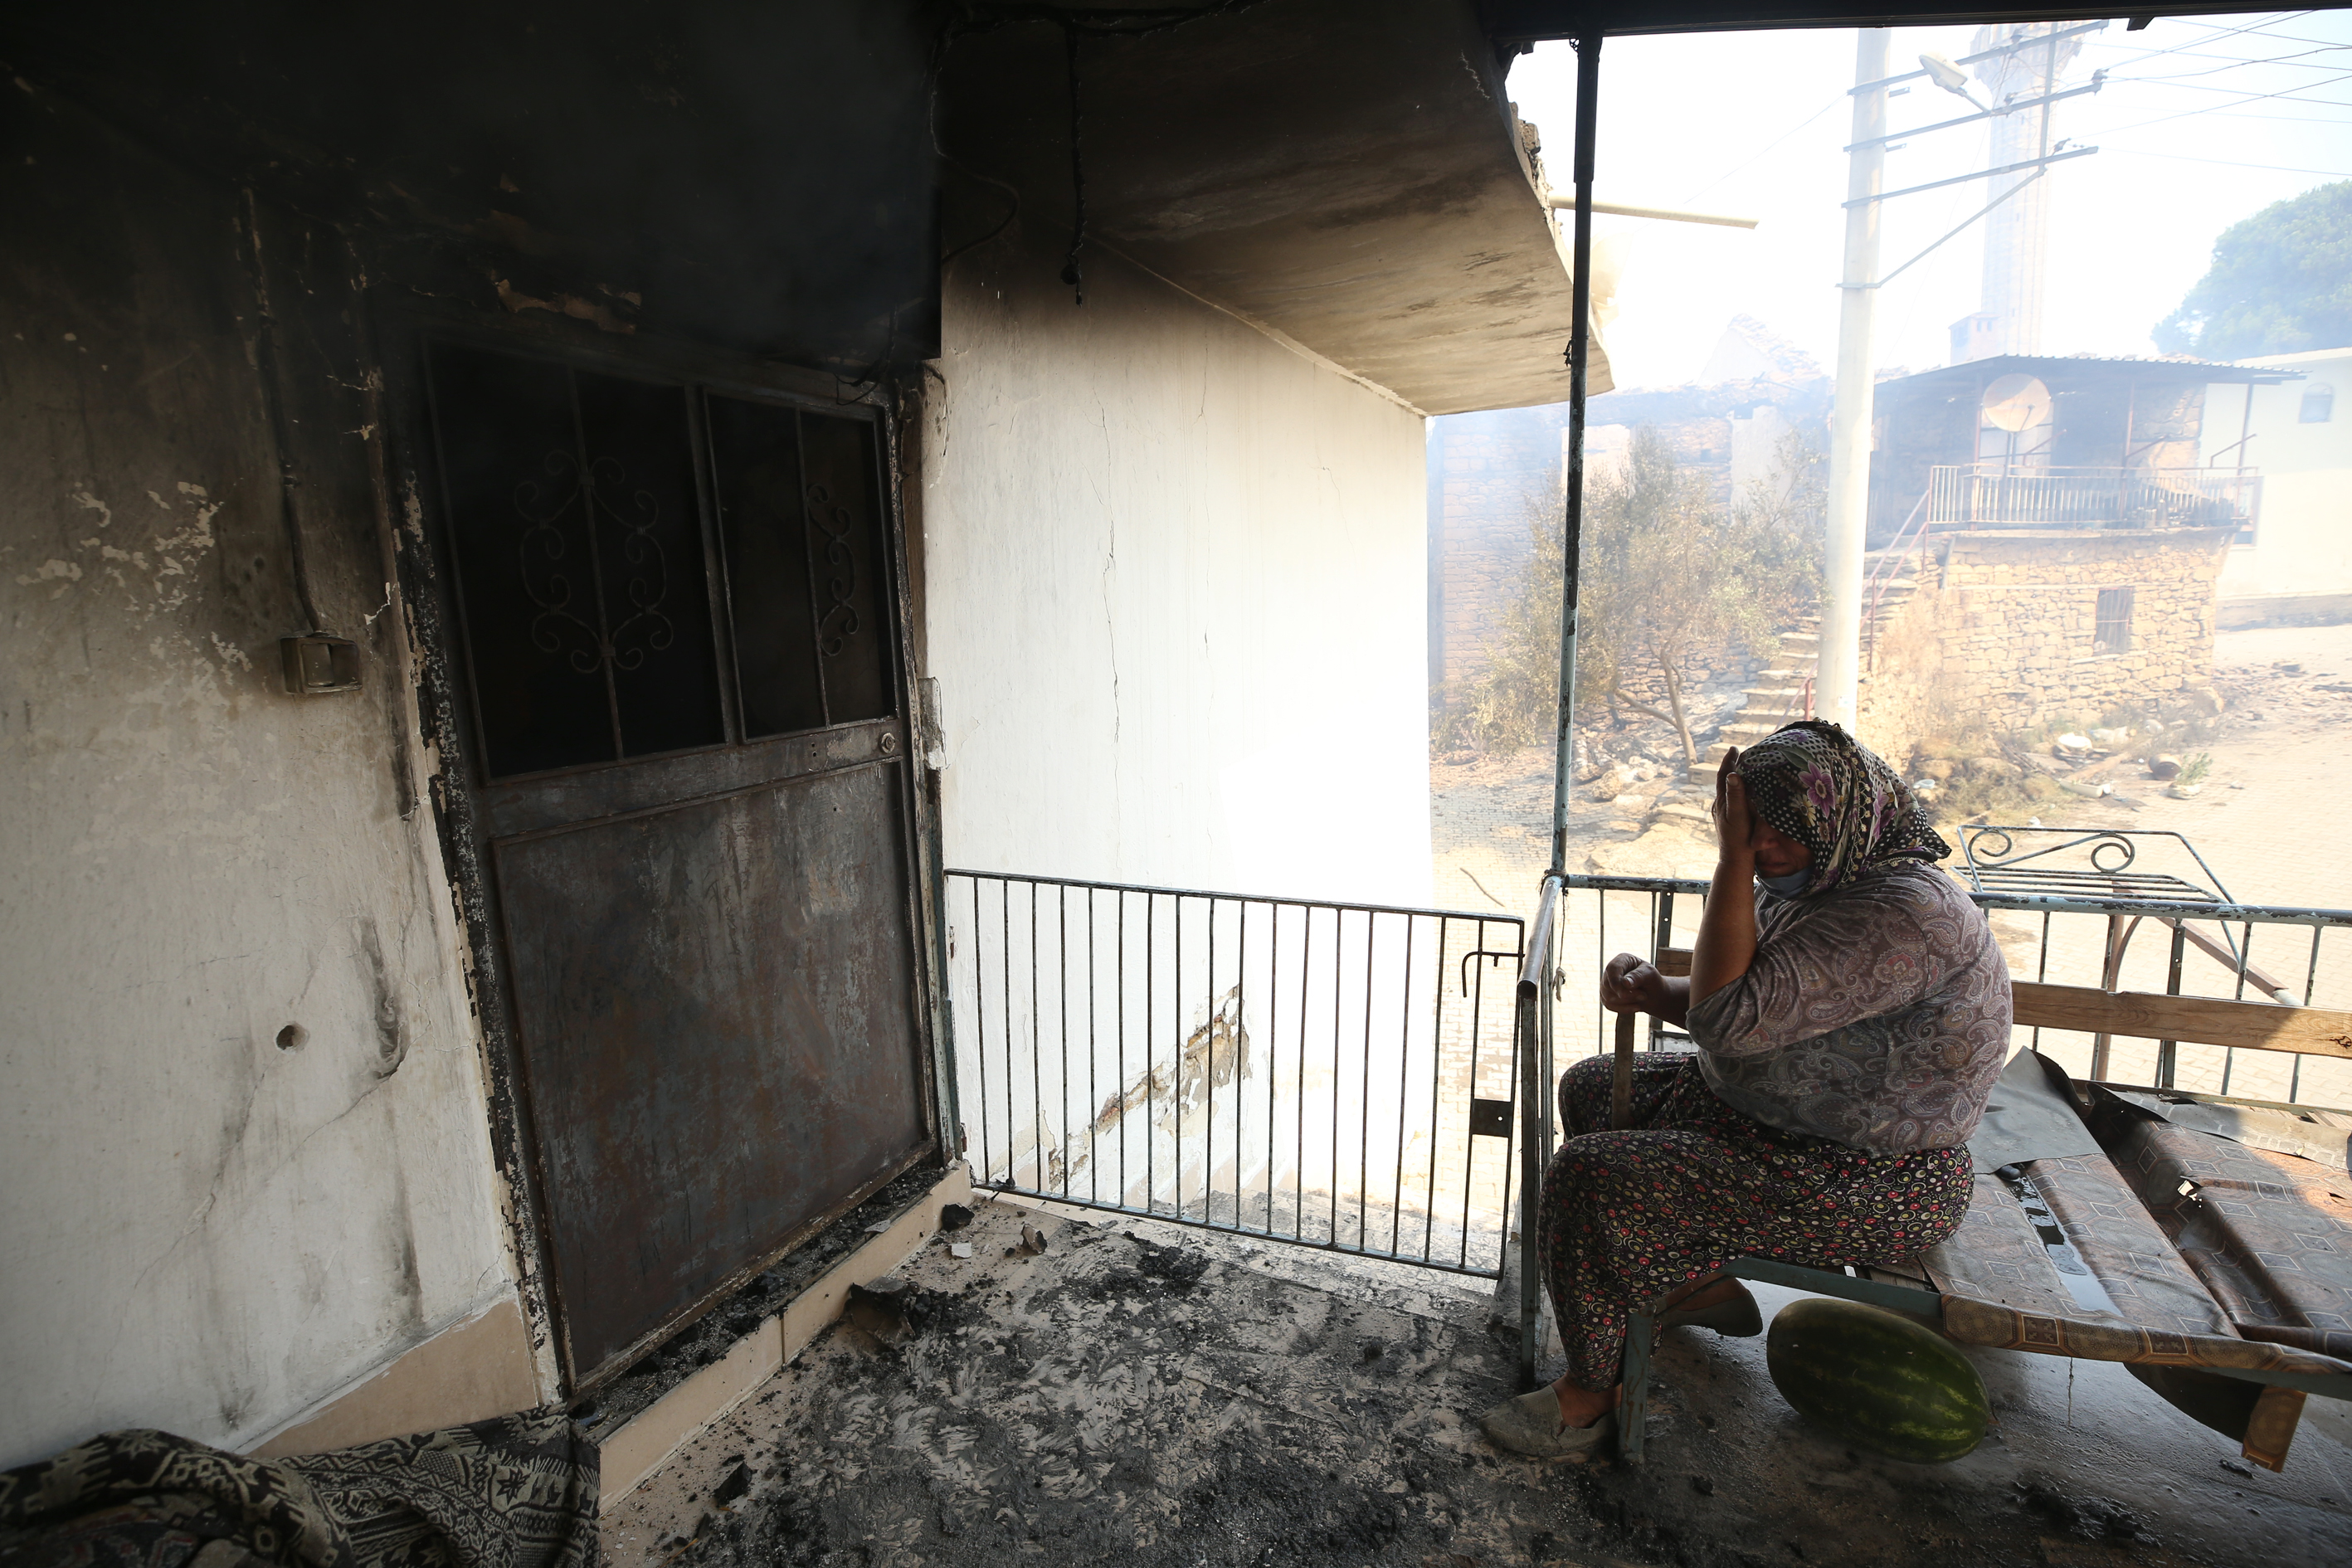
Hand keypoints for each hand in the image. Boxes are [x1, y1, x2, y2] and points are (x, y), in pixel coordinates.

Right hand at [1602, 951, 1667, 1015]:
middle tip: (1644, 995)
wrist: (1654, 994)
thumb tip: (1624, 983)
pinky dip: (1624, 1009)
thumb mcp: (1650, 974)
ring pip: (1608, 997)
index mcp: (1621, 960)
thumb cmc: (1652, 980)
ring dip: (1627, 1002)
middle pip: (1609, 985)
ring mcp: (1606, 984)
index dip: (1616, 982)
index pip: (1612, 969)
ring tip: (1641, 999)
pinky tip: (1636, 1006)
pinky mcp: (1606, 997)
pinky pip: (1609, 1006)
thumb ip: (1638, 976)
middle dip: (1627, 994)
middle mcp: (1610, 971)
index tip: (1626, 991)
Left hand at [1712, 749, 1755, 868]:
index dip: (1728, 761)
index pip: (1723, 775)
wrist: (1736, 860)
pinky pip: (1734, 799)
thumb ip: (1736, 795)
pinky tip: (1746, 792)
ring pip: (1729, 790)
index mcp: (1722, 801)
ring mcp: (1724, 813)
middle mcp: (1720, 805)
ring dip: (1736, 778)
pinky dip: (1739, 790)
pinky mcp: (1730, 820)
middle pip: (1725, 780)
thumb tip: (1732, 774)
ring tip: (1745, 768)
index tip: (1734, 748)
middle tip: (1741, 754)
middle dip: (1732, 766)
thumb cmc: (1739, 838)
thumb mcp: (1738, 815)